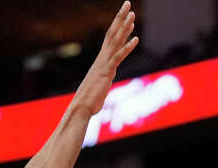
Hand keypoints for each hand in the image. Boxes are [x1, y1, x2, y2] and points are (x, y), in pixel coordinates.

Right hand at [72, 1, 137, 115]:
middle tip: (127, 3)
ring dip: (125, 27)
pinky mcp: (107, 71)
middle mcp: (102, 58)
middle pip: (113, 33)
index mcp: (101, 60)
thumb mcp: (100, 84)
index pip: (112, 39)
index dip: (120, 27)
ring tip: (132, 14)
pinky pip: (118, 57)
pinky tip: (136, 39)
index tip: (128, 17)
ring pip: (115, 41)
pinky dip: (127, 47)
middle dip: (121, 18)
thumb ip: (105, 77)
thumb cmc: (89, 99)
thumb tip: (107, 77)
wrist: (81, 106)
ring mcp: (105, 63)